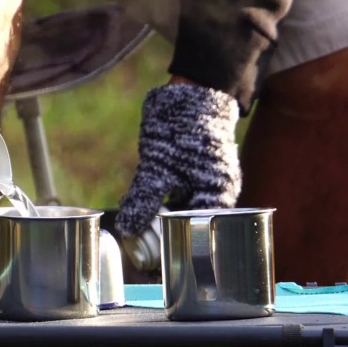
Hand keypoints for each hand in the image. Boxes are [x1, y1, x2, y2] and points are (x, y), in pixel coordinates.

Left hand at [115, 82, 241, 241]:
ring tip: (138, 227)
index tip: (151, 255)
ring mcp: (211, 182)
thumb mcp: (158, 167)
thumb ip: (144, 200)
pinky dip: (166, 201)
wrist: (193, 91)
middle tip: (139, 243)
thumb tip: (127, 230)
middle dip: (165, 233)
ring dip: (163, 217)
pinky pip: (183, 196)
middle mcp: (220, 193)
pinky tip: (146, 203)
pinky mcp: (200, 172)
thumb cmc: (181, 129)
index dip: (175, 244)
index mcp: (219, 197)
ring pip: (186, 210)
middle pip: (193, 225)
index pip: (198, 233)